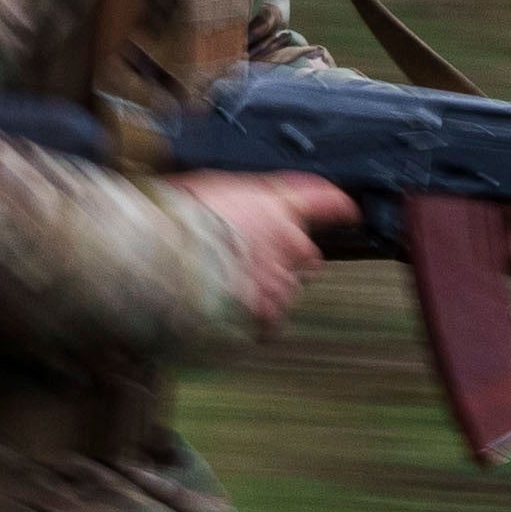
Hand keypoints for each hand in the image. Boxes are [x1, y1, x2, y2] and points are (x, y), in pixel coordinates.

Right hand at [171, 170, 354, 324]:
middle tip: (250, 259)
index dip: (340, 208)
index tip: (350, 212)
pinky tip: (228, 315)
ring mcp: (279, 286)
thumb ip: (240, 199)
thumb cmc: (178, 215)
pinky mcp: (262, 318)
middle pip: (306, 257)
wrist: (160, 256)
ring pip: (287, 292)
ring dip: (266, 291)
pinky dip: (253, 321)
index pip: (325, 202)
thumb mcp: (211, 186)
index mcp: (278, 208)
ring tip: (226, 289)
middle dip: (286, 260)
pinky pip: (269, 324)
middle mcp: (290, 247)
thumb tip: (239, 207)